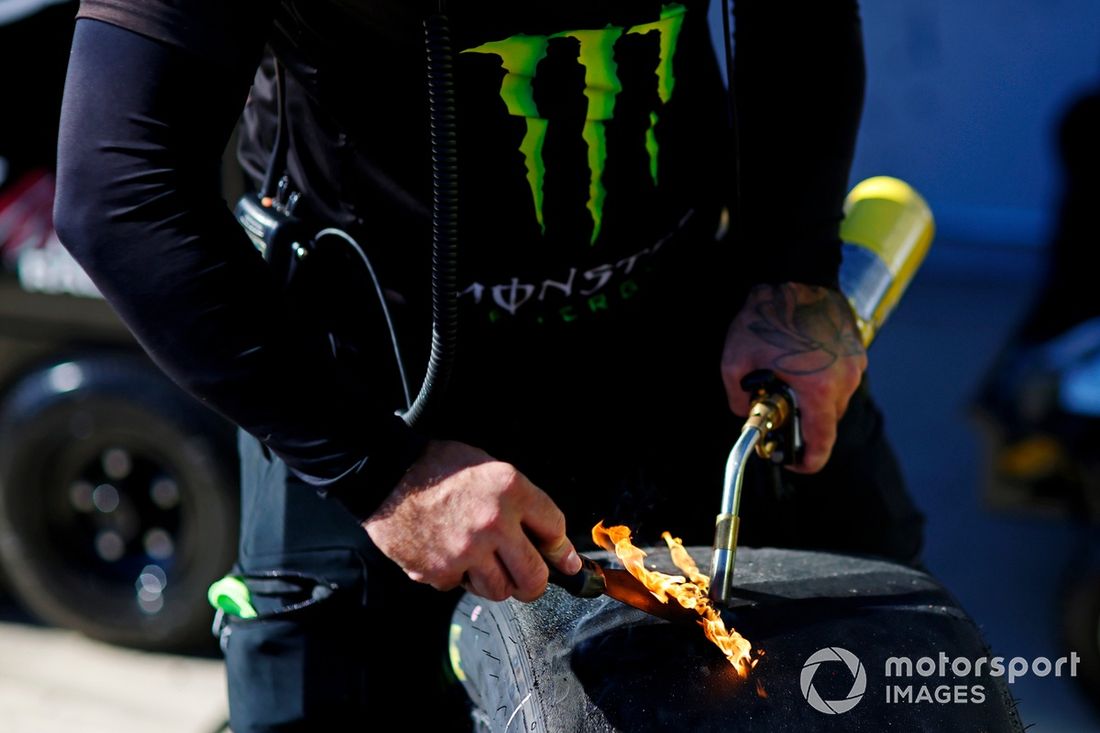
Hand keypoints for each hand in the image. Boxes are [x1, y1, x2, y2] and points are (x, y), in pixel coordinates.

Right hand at [363, 440, 582, 601]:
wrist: (385, 473)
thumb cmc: (438, 467)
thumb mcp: (490, 468)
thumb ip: (520, 501)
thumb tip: (546, 537)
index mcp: (511, 490)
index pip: (554, 530)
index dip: (562, 552)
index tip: (566, 564)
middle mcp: (494, 524)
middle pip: (534, 577)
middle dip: (535, 583)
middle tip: (529, 579)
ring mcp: (466, 552)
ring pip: (499, 590)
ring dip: (495, 581)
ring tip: (481, 562)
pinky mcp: (439, 571)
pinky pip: (460, 588)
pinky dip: (457, 576)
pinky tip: (447, 553)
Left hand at [721, 282, 866, 472]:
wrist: (797, 275)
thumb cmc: (767, 315)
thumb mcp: (736, 360)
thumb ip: (738, 397)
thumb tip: (743, 412)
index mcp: (818, 387)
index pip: (822, 441)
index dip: (809, 460)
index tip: (796, 462)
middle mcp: (844, 379)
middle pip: (827, 422)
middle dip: (804, 425)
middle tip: (780, 415)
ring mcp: (855, 364)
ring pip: (834, 401)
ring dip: (813, 401)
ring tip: (788, 382)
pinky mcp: (857, 351)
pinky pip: (841, 379)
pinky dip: (823, 381)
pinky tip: (801, 365)